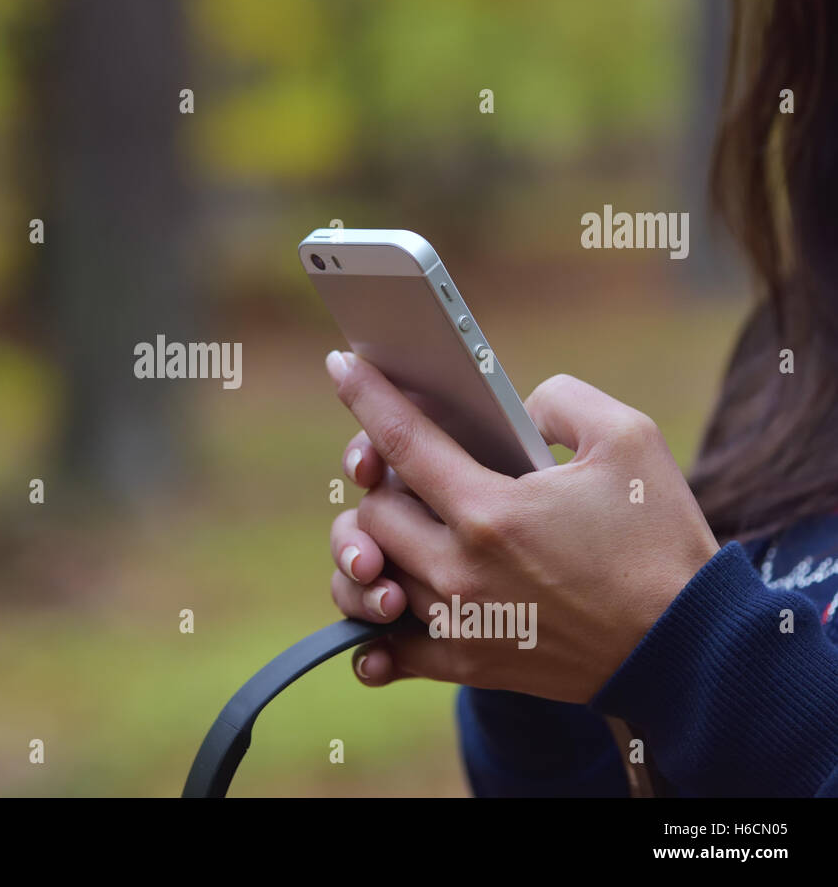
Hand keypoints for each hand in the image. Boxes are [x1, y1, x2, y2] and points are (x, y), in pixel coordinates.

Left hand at [324, 351, 719, 703]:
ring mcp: (458, 623)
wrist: (688, 648)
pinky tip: (382, 603)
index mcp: (491, 510)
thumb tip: (511, 409)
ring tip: (392, 530)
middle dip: (378, 483)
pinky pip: (386, 652)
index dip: (365, 395)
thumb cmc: (660, 539)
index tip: (341, 365)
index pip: (400, 440)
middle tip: (404, 470)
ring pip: (367, 577)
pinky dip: (372, 631)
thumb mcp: (629, 439)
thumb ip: (559, 401)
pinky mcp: (468, 663)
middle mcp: (459, 571)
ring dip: (370, 547)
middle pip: (371, 513)